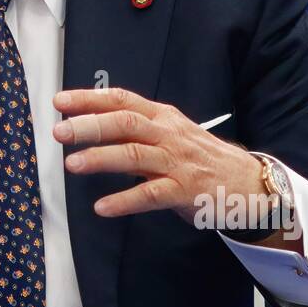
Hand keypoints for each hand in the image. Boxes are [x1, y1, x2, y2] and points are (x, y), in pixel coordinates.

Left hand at [51, 87, 265, 223]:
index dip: (89, 98)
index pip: (121, 100)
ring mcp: (177, 162)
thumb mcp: (170, 133)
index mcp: (162, 116)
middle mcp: (168, 134)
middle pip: (124, 123)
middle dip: (89, 126)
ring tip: (72, 164)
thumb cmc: (200, 158)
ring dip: (100, 159)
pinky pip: (150, 195)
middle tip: (59, 131)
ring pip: (134, 155)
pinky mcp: (185, 190)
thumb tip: (90, 124)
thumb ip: (136, 129)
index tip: (60, 100)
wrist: (248, 182)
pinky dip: (124, 200)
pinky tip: (102, 207)